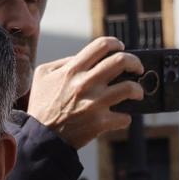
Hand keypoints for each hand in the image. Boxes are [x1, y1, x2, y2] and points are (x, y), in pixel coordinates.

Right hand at [25, 37, 144, 148]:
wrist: (41, 136)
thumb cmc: (41, 104)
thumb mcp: (43, 75)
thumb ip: (64, 62)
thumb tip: (83, 57)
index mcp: (73, 70)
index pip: (102, 45)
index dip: (115, 43)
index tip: (120, 48)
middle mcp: (86, 83)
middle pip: (121, 61)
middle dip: (135, 62)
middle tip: (137, 68)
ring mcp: (95, 103)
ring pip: (130, 88)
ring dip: (138, 90)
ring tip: (137, 93)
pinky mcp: (100, 123)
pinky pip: (125, 117)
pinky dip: (125, 117)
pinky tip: (120, 117)